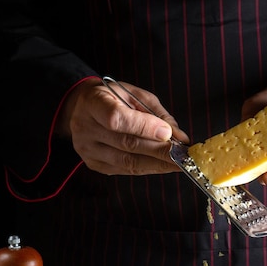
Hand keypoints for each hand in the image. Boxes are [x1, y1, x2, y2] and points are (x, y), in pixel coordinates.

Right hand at [56, 78, 189, 175]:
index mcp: (93, 103)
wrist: (82, 107)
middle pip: (126, 144)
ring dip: (157, 164)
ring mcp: (88, 149)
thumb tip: (180, 137)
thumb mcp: (134, 95)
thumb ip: (157, 114)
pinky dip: (147, 168)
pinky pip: (125, 170)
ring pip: (127, 162)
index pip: (117, 119)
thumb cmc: (112, 98)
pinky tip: (162, 166)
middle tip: (183, 156)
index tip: (168, 134)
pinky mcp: (94, 164)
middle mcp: (85, 128)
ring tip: (178, 164)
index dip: (144, 127)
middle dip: (160, 151)